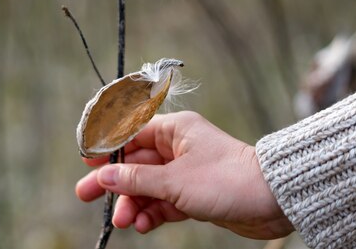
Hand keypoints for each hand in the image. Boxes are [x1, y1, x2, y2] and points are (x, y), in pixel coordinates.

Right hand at [75, 111, 293, 238]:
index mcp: (176, 130)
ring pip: (149, 186)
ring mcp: (187, 172)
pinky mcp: (195, 195)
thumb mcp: (175, 181)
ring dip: (134, 203)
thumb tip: (104, 177)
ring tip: (123, 221)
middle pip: (136, 162)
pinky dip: (153, 213)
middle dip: (113, 181)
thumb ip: (137, 180)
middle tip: (83, 195)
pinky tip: (143, 225)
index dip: (107, 148)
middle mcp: (180, 147)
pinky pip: (165, 202)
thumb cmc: (225, 180)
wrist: (272, 201)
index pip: (132, 134)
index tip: (85, 160)